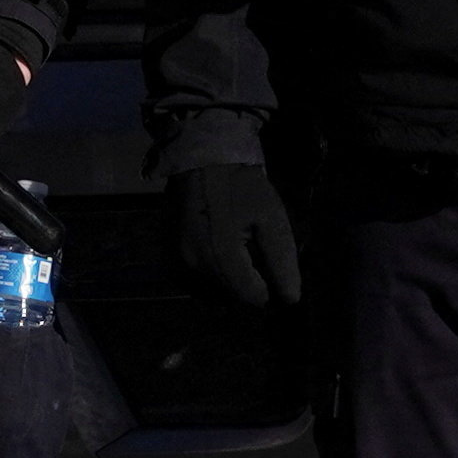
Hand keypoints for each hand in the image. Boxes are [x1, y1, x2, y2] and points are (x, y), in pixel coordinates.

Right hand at [170, 157, 306, 309]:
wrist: (202, 158)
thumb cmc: (242, 185)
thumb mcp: (271, 218)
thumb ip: (282, 261)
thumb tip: (291, 299)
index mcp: (221, 257)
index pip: (252, 298)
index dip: (268, 289)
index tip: (272, 271)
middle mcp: (193, 265)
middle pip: (229, 298)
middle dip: (246, 287)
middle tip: (256, 261)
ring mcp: (176, 261)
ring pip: (208, 294)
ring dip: (225, 286)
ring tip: (237, 258)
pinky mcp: (167, 254)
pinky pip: (189, 283)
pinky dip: (205, 280)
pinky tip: (217, 259)